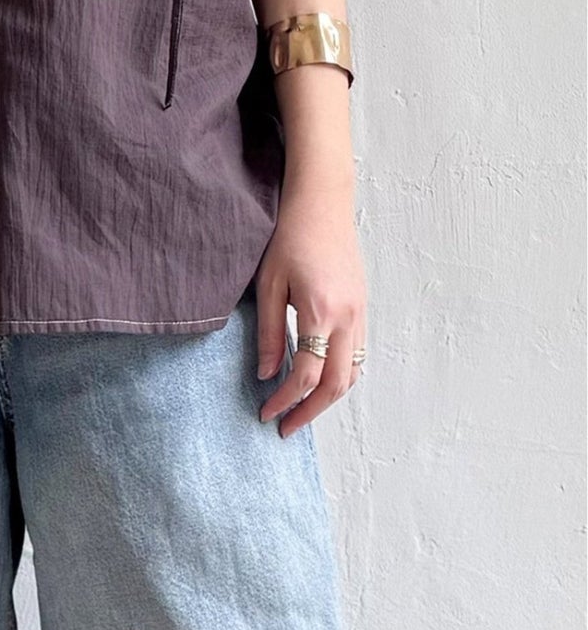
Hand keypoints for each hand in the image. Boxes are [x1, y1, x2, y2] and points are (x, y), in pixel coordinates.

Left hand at [254, 184, 365, 437]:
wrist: (322, 202)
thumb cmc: (289, 236)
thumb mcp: (268, 284)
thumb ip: (269, 331)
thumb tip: (265, 373)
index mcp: (321, 312)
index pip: (305, 374)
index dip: (284, 400)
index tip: (265, 413)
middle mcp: (348, 318)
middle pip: (336, 384)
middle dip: (310, 411)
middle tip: (285, 427)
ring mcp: (361, 313)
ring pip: (353, 373)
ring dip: (328, 397)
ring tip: (300, 409)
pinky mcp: (363, 307)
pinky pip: (358, 354)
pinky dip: (341, 375)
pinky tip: (320, 379)